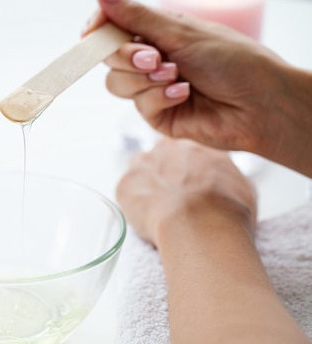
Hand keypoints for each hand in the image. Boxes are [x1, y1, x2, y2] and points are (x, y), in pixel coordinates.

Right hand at [83, 0, 311, 176]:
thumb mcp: (180, 31)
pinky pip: (139, 105)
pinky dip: (160, 97)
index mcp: (156, 32)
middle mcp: (150, 59)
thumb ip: (136, 15)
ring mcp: (151, 88)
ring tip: (176, 76)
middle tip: (154, 57)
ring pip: (117, 83)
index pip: (111, 28)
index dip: (98, 29)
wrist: (260, 103)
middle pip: (109, 57)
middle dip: (128, 56)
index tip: (91, 32)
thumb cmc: (231, 60)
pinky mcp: (157, 115)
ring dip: (145, 79)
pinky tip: (184, 94)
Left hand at [115, 137, 256, 247]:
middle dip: (166, 173)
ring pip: (140, 168)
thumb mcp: (244, 188)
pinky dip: (134, 203)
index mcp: (198, 146)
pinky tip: (147, 217)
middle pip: (162, 156)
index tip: (191, 186)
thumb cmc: (227, 211)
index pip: (188, 152)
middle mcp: (168, 147)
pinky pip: (127, 190)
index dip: (189, 170)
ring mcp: (144, 163)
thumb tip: (225, 183)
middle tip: (175, 199)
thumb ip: (228, 178)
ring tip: (158, 208)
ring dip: (147, 184)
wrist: (200, 224)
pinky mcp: (126, 183)